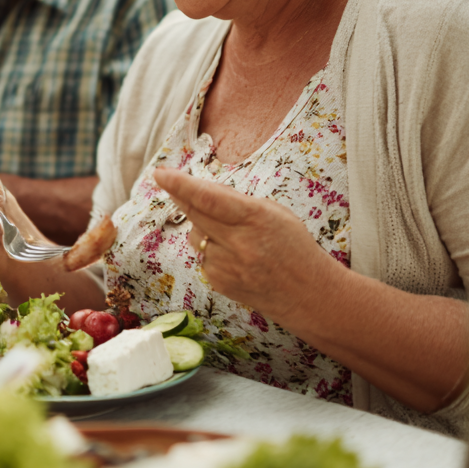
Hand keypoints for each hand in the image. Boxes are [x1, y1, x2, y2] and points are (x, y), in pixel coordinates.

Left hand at [152, 167, 334, 323]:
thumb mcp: (274, 212)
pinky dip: (210, 249)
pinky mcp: (219, 283)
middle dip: (178, 195)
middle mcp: (238, 244)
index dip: (180, 185)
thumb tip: (199, 190)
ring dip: (202, 226)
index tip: (160, 174)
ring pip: (194, 234)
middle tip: (168, 181)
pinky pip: (202, 255)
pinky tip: (234, 255)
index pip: (209, 198)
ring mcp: (227, 267)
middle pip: (194, 214)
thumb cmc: (293, 246)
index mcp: (255, 218)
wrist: (308, 293)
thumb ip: (236, 202)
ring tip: (232, 234)